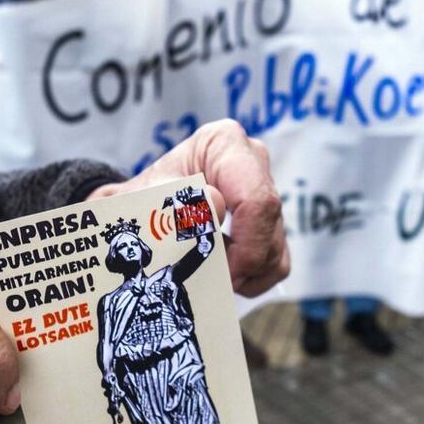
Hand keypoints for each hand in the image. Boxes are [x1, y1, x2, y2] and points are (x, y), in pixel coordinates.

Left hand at [88, 120, 288, 296]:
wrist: (145, 206)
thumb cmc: (146, 197)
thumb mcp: (148, 198)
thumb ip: (176, 201)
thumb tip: (215, 206)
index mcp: (225, 144)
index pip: (255, 199)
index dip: (246, 244)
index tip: (223, 271)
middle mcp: (253, 161)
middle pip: (269, 223)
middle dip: (245, 261)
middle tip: (216, 280)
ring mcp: (266, 190)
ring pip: (276, 247)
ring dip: (247, 272)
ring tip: (210, 272)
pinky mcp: (271, 221)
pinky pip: (278, 262)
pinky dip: (253, 278)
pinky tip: (225, 275)